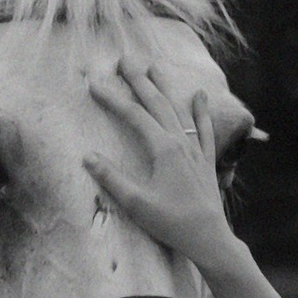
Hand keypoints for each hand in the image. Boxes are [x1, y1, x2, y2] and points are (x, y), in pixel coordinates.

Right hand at [86, 60, 242, 282]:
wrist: (209, 237)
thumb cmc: (172, 223)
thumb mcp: (136, 203)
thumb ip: (111, 178)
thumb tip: (87, 156)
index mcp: (163, 149)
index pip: (133, 115)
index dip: (112, 98)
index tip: (94, 84)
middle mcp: (181, 142)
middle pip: (156, 103)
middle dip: (138, 80)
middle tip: (123, 60)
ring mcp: (196, 149)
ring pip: (179, 109)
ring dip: (165, 86)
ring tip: (154, 66)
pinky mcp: (206, 160)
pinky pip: (204, 128)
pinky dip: (201, 110)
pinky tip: (199, 95)